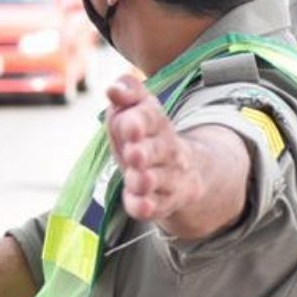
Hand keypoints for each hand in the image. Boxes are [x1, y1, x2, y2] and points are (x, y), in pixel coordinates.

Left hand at [105, 75, 196, 222]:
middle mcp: (167, 151)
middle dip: (145, 152)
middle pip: (159, 151)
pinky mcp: (160, 202)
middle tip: (133, 153)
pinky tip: (139, 205)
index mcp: (157, 124)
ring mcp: (166, 178)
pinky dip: (145, 206)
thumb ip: (128, 92)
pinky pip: (153, 206)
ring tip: (135, 177)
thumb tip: (113, 89)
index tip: (128, 123)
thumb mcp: (139, 109)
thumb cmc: (146, 135)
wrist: (184, 171)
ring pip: (157, 180)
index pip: (153, 118)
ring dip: (145, 180)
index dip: (141, 121)